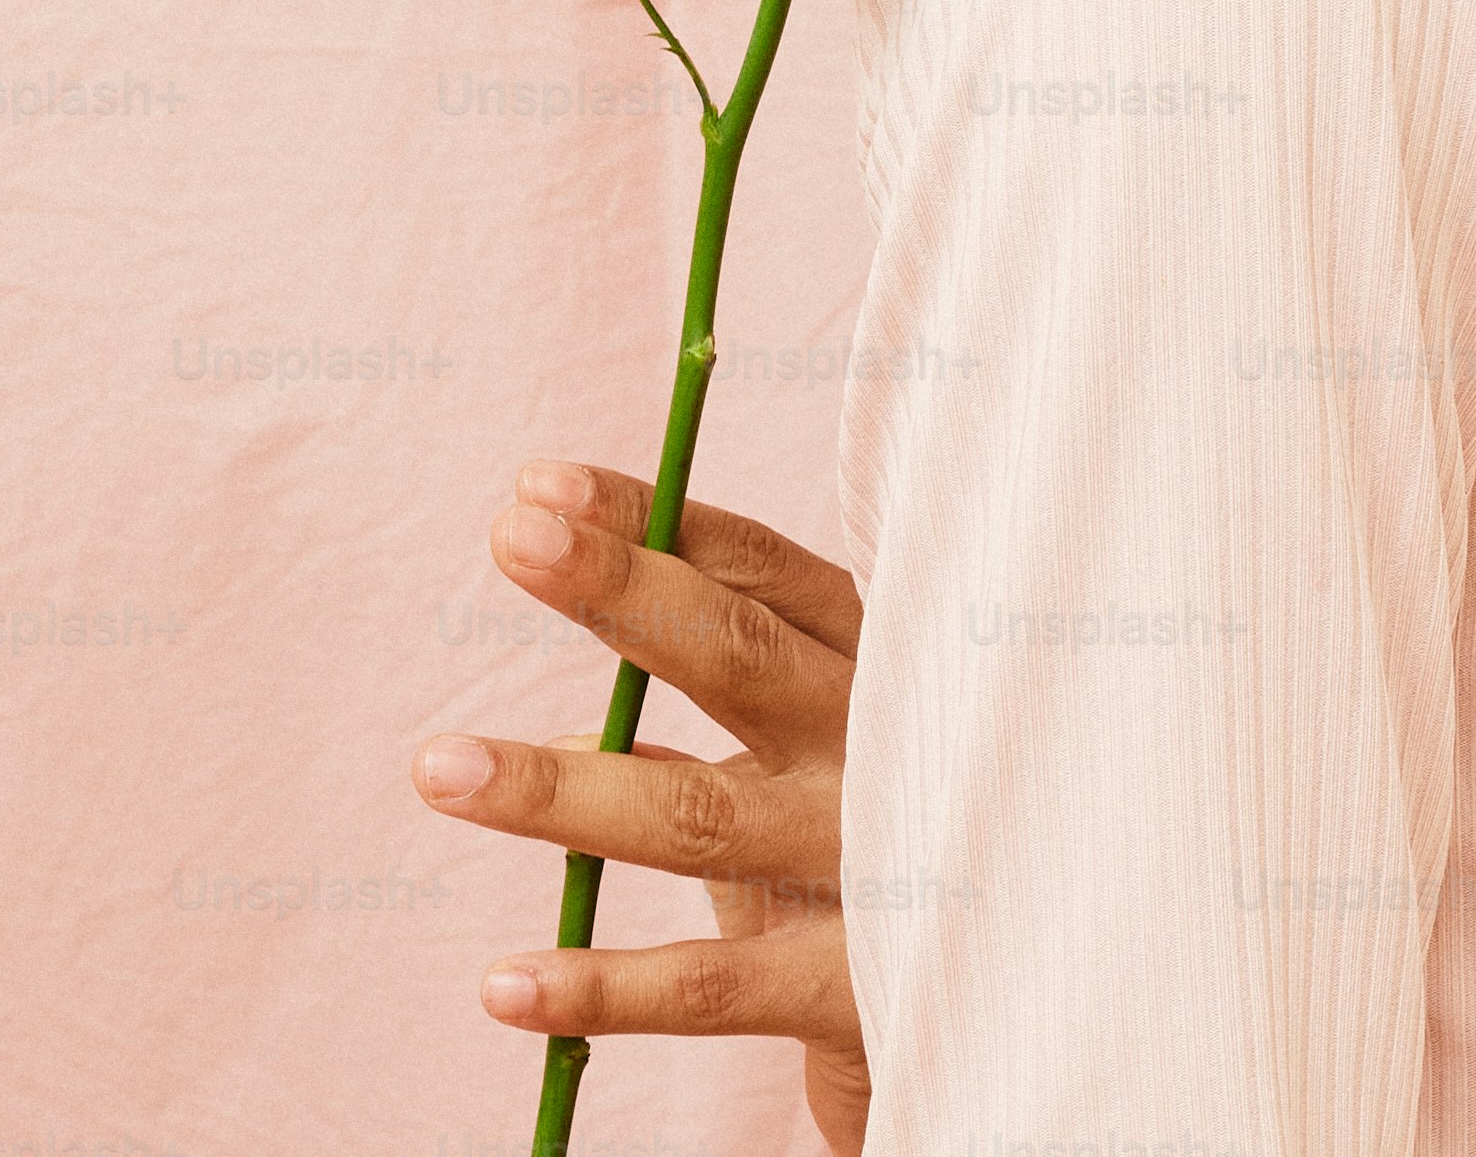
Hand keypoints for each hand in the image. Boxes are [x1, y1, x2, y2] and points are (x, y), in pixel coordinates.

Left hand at [414, 458, 870, 1156]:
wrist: (1037, 981)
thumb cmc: (888, 830)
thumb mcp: (830, 733)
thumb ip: (722, 682)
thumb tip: (570, 646)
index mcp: (873, 662)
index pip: (756, 569)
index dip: (646, 521)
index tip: (534, 487)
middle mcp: (881, 744)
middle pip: (739, 655)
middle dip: (620, 590)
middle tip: (506, 537)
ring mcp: (872, 861)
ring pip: (699, 813)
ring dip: (561, 789)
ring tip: (438, 766)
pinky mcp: (860, 983)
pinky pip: (713, 986)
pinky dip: (603, 988)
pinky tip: (504, 983)